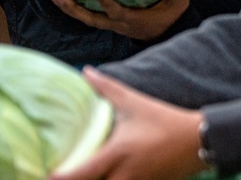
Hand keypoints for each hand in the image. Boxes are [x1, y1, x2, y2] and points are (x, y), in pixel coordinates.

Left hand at [48, 0, 195, 40]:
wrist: (164, 35)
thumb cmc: (170, 15)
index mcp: (134, 19)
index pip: (117, 12)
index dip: (106, 3)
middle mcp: (118, 23)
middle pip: (91, 19)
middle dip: (73, 9)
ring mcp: (110, 24)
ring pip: (86, 19)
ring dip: (69, 8)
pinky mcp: (107, 21)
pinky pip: (88, 15)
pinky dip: (75, 8)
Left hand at [50, 67, 206, 179]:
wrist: (196, 139)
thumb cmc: (161, 120)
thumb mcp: (133, 102)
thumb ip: (106, 88)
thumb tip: (85, 71)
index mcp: (116, 154)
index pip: (81, 174)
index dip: (60, 178)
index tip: (44, 175)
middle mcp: (123, 176)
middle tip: (55, 177)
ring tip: (79, 177)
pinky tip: (102, 179)